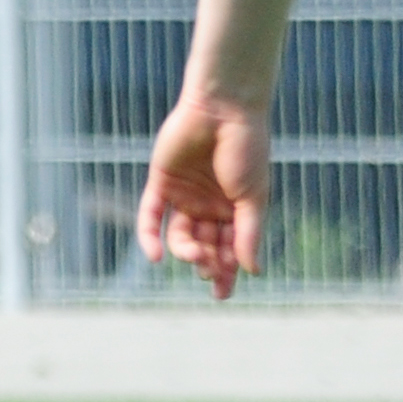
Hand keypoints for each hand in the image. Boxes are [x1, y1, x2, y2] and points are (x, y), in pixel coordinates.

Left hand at [136, 90, 270, 301]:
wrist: (224, 108)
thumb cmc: (246, 149)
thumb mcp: (253, 197)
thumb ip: (249, 234)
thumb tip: (252, 271)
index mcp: (234, 208)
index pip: (229, 249)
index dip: (227, 272)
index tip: (224, 294)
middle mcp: (208, 204)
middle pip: (205, 245)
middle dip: (208, 264)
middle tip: (210, 274)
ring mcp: (184, 194)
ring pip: (179, 235)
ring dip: (185, 251)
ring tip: (194, 256)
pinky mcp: (161, 182)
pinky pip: (150, 216)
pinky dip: (149, 237)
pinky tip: (153, 256)